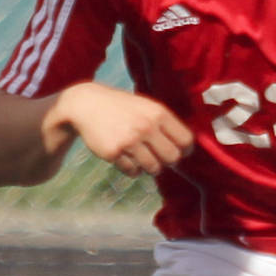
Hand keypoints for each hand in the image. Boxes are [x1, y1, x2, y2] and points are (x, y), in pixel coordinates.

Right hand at [58, 82, 193, 176]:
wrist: (87, 104)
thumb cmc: (124, 108)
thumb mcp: (148, 107)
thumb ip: (167, 125)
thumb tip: (189, 149)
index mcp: (158, 113)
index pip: (186, 141)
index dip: (185, 149)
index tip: (179, 151)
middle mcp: (146, 126)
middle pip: (173, 158)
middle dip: (168, 161)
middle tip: (159, 156)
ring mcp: (129, 140)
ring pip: (154, 168)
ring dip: (151, 167)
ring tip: (143, 157)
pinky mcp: (113, 152)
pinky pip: (133, 171)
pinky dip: (133, 169)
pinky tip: (126, 157)